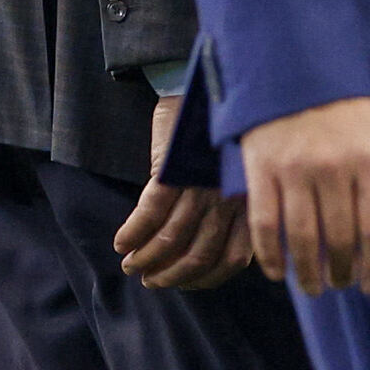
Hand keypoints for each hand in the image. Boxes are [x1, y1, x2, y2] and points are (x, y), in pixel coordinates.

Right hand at [115, 88, 256, 289]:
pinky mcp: (173, 168)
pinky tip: (121, 243)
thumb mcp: (234, 175)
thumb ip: (229, 214)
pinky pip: (151, 211)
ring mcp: (201, 184)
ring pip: (173, 238)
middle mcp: (228, 198)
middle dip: (171, 276)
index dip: (203, 280)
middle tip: (149, 281)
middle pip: (199, 255)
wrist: (195, 85)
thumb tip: (203, 261)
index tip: (182, 284)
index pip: (232, 261)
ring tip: (130, 265)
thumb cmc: (214, 135)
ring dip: (147, 258)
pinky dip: (134, 232)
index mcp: (248, 204)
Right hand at [239, 95, 369, 295]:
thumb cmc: (341, 106)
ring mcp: (293, 169)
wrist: (292, 66)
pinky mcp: (260, 169)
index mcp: (368, 160)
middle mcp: (332, 168)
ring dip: (307, 271)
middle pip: (339, 237)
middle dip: (341, 270)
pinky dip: (270, 253)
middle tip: (340, 284)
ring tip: (314, 287)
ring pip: (301, 237)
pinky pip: (264, 223)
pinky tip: (277, 271)